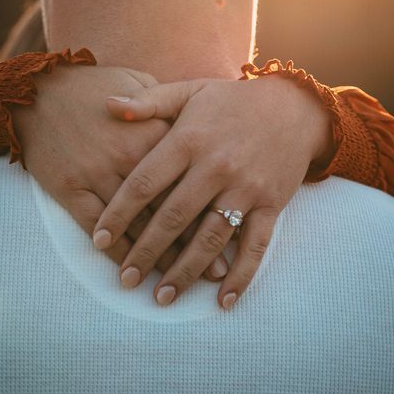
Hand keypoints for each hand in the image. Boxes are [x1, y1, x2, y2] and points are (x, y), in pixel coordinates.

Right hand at [11, 64, 209, 275]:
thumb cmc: (94, 85)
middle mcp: (130, 157)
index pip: (191, 180)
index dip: (214, 211)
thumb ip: (171, 110)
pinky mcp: (71, 188)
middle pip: (168, 209)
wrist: (37, 89)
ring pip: (135, 225)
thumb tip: (203, 126)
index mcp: (154, 133)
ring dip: (156, 258)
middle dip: (194, 246)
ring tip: (175, 284)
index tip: (235, 236)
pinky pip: (97, 226)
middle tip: (214, 275)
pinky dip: (115, 250)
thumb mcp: (140, 84)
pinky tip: (129, 269)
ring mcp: (98, 174)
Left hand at [93, 73, 333, 308]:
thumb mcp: (190, 91)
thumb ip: (148, 102)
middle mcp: (215, 167)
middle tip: (125, 279)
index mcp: (189, 140)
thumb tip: (107, 105)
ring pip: (210, 238)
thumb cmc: (232, 101)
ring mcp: (245, 188)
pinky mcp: (271, 204)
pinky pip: (255, 246)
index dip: (119, 213)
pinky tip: (223, 301)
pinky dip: (240, 276)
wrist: (294, 107)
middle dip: (146, 252)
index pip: (145, 182)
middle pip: (173, 218)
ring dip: (185, 271)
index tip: (98, 240)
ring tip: (162, 296)